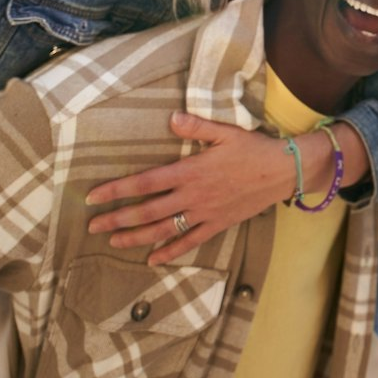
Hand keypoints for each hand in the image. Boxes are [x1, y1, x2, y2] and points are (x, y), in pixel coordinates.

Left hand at [85, 112, 365, 264]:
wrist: (284, 171)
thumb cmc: (254, 148)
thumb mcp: (226, 132)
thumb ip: (197, 126)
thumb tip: (172, 118)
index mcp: (191, 171)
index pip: (146, 183)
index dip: (118, 191)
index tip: (94, 197)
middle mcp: (193, 196)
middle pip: (148, 211)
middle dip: (118, 219)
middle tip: (92, 225)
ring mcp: (205, 214)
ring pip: (164, 230)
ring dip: (136, 237)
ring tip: (113, 242)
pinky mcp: (218, 225)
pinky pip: (190, 242)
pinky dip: (170, 252)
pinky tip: (153, 259)